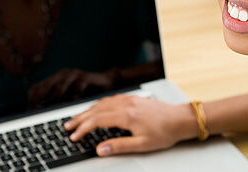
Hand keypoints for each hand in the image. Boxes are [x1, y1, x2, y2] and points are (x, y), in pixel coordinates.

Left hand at [28, 68, 117, 108]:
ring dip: (56, 98)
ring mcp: (74, 74)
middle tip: (39, 110)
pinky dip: (74, 96)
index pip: (37, 87)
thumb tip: (41, 115)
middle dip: (41, 98)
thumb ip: (57, 102)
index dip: (32, 99)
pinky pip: (78, 87)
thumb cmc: (86, 92)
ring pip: (60, 86)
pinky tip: (73, 104)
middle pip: (46, 85)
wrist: (107, 82)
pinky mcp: (86, 77)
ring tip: (54, 108)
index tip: (30, 110)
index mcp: (56, 79)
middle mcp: (63, 75)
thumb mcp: (69, 96)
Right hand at [63, 95, 197, 155]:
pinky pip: (110, 99)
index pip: (97, 120)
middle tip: (67, 127)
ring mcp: (129, 100)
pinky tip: (95, 109)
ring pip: (102, 103)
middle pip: (96, 110)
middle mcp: (126, 104)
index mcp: (126, 116)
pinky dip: (98, 105)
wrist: (180, 119)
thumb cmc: (165, 132)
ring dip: (87, 111)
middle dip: (79, 119)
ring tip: (76, 119)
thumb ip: (119, 146)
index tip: (74, 136)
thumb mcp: (142, 145)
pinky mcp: (133, 98)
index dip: (83, 128)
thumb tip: (100, 149)